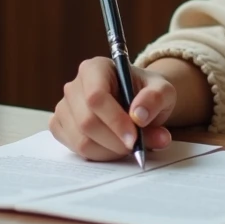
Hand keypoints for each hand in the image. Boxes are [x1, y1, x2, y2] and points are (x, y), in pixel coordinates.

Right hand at [50, 57, 175, 160]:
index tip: (134, 138)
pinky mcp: (61, 126)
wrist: (139, 103)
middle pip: (87, 122)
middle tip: (137, 146)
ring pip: (81, 140)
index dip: (114, 120)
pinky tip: (115, 148)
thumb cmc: (148, 93)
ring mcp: (64, 107)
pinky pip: (76, 149)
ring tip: (132, 147)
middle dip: (115, 141)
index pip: (96, 97)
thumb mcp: (163, 90)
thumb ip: (156, 98)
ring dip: (109, 151)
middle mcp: (74, 86)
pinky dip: (99, 155)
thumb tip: (139, 116)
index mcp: (95, 68)